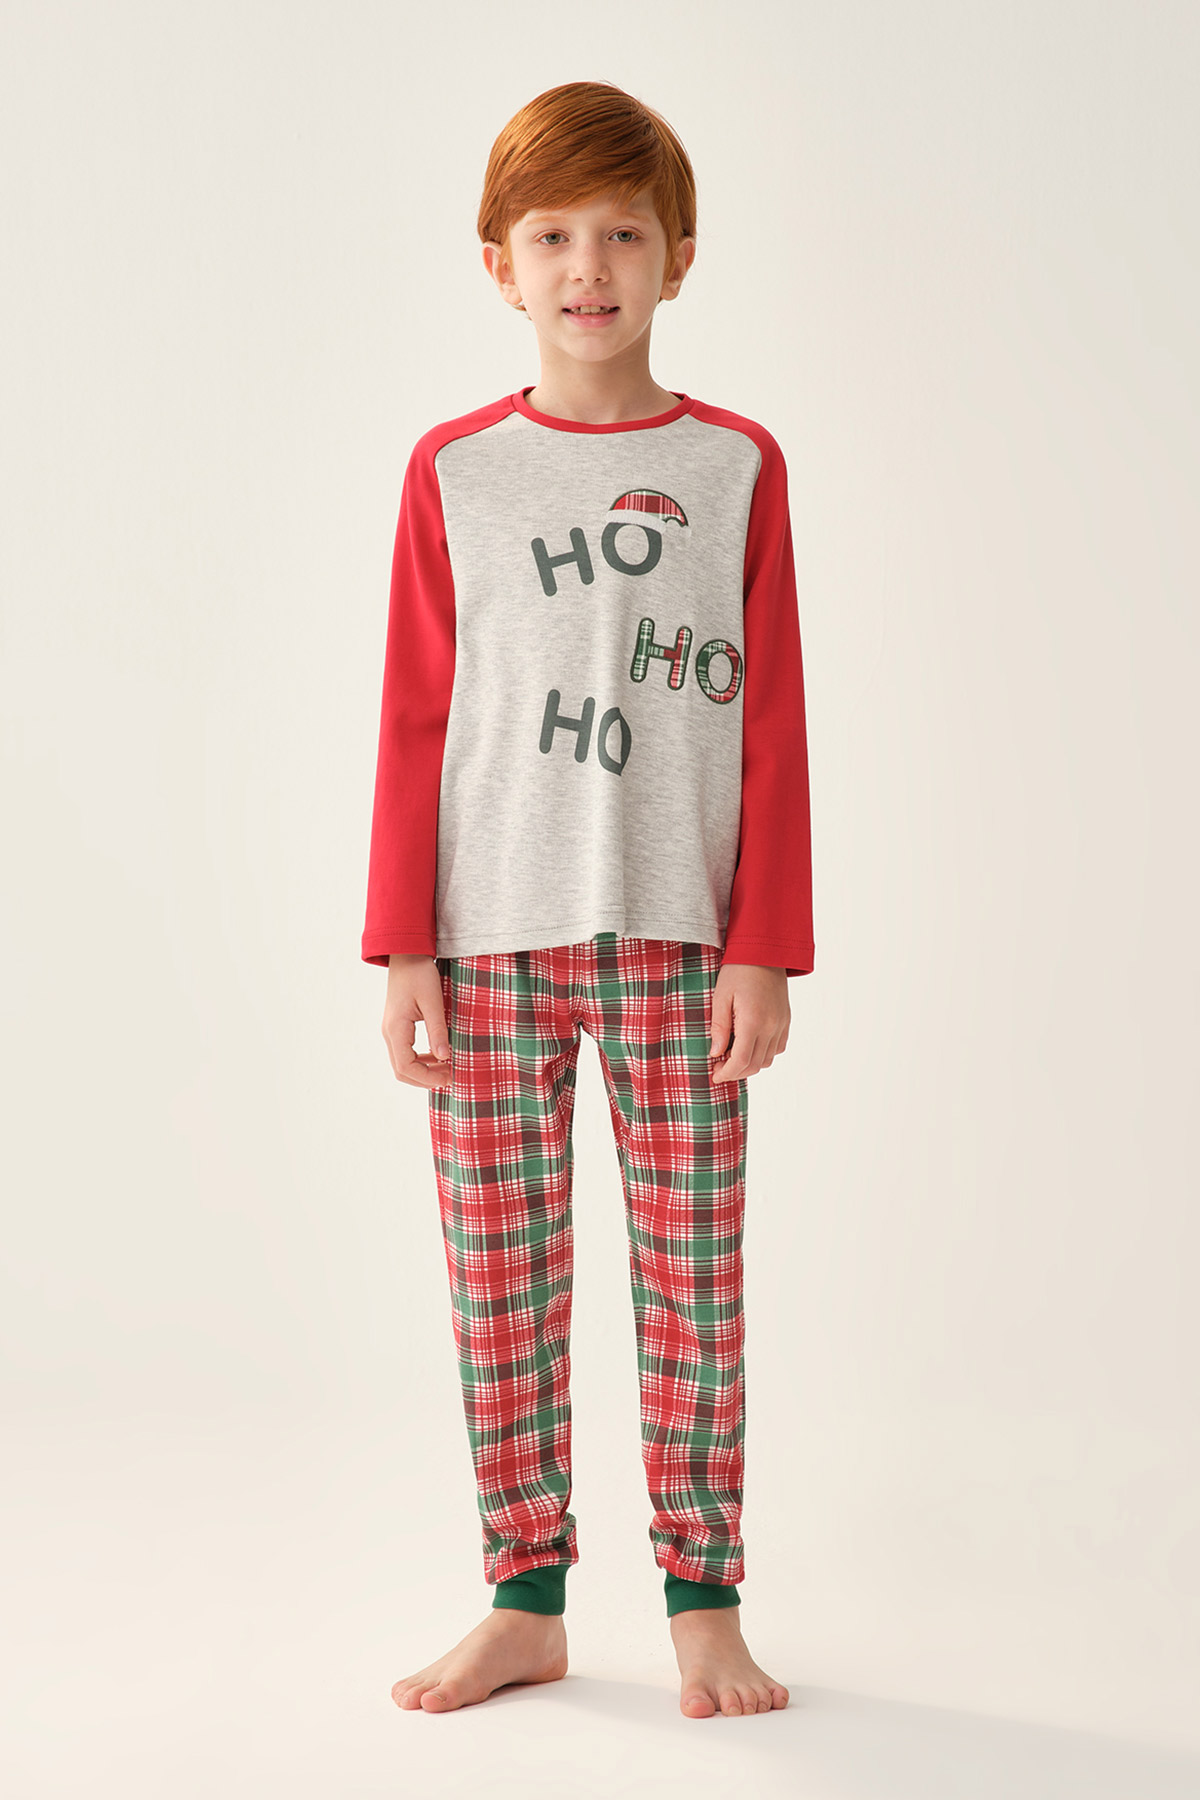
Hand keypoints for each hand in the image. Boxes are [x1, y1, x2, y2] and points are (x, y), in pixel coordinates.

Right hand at [382, 954, 452, 1088]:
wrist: (406, 954)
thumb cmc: (419, 973)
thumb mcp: (433, 1001)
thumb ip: (437, 1030)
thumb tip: (444, 1058)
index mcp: (396, 1028)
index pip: (406, 1066)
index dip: (427, 1078)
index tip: (449, 1077)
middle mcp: (389, 1032)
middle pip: (401, 1070)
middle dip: (425, 1079)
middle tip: (450, 1077)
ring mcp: (391, 1030)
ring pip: (402, 1063)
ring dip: (423, 1070)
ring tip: (447, 1067)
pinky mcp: (397, 1026)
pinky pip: (405, 1052)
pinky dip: (420, 1059)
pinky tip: (438, 1055)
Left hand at [709, 963, 789, 1081]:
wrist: (764, 951)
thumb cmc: (738, 970)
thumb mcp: (720, 997)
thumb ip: (718, 1027)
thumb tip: (716, 1053)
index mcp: (753, 1021)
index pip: (741, 1060)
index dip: (727, 1073)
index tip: (715, 1075)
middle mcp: (771, 1026)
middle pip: (755, 1064)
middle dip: (735, 1072)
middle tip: (719, 1066)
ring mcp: (781, 1024)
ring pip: (767, 1059)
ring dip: (750, 1064)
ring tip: (732, 1054)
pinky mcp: (786, 1020)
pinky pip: (778, 1048)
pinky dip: (764, 1053)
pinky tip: (749, 1044)